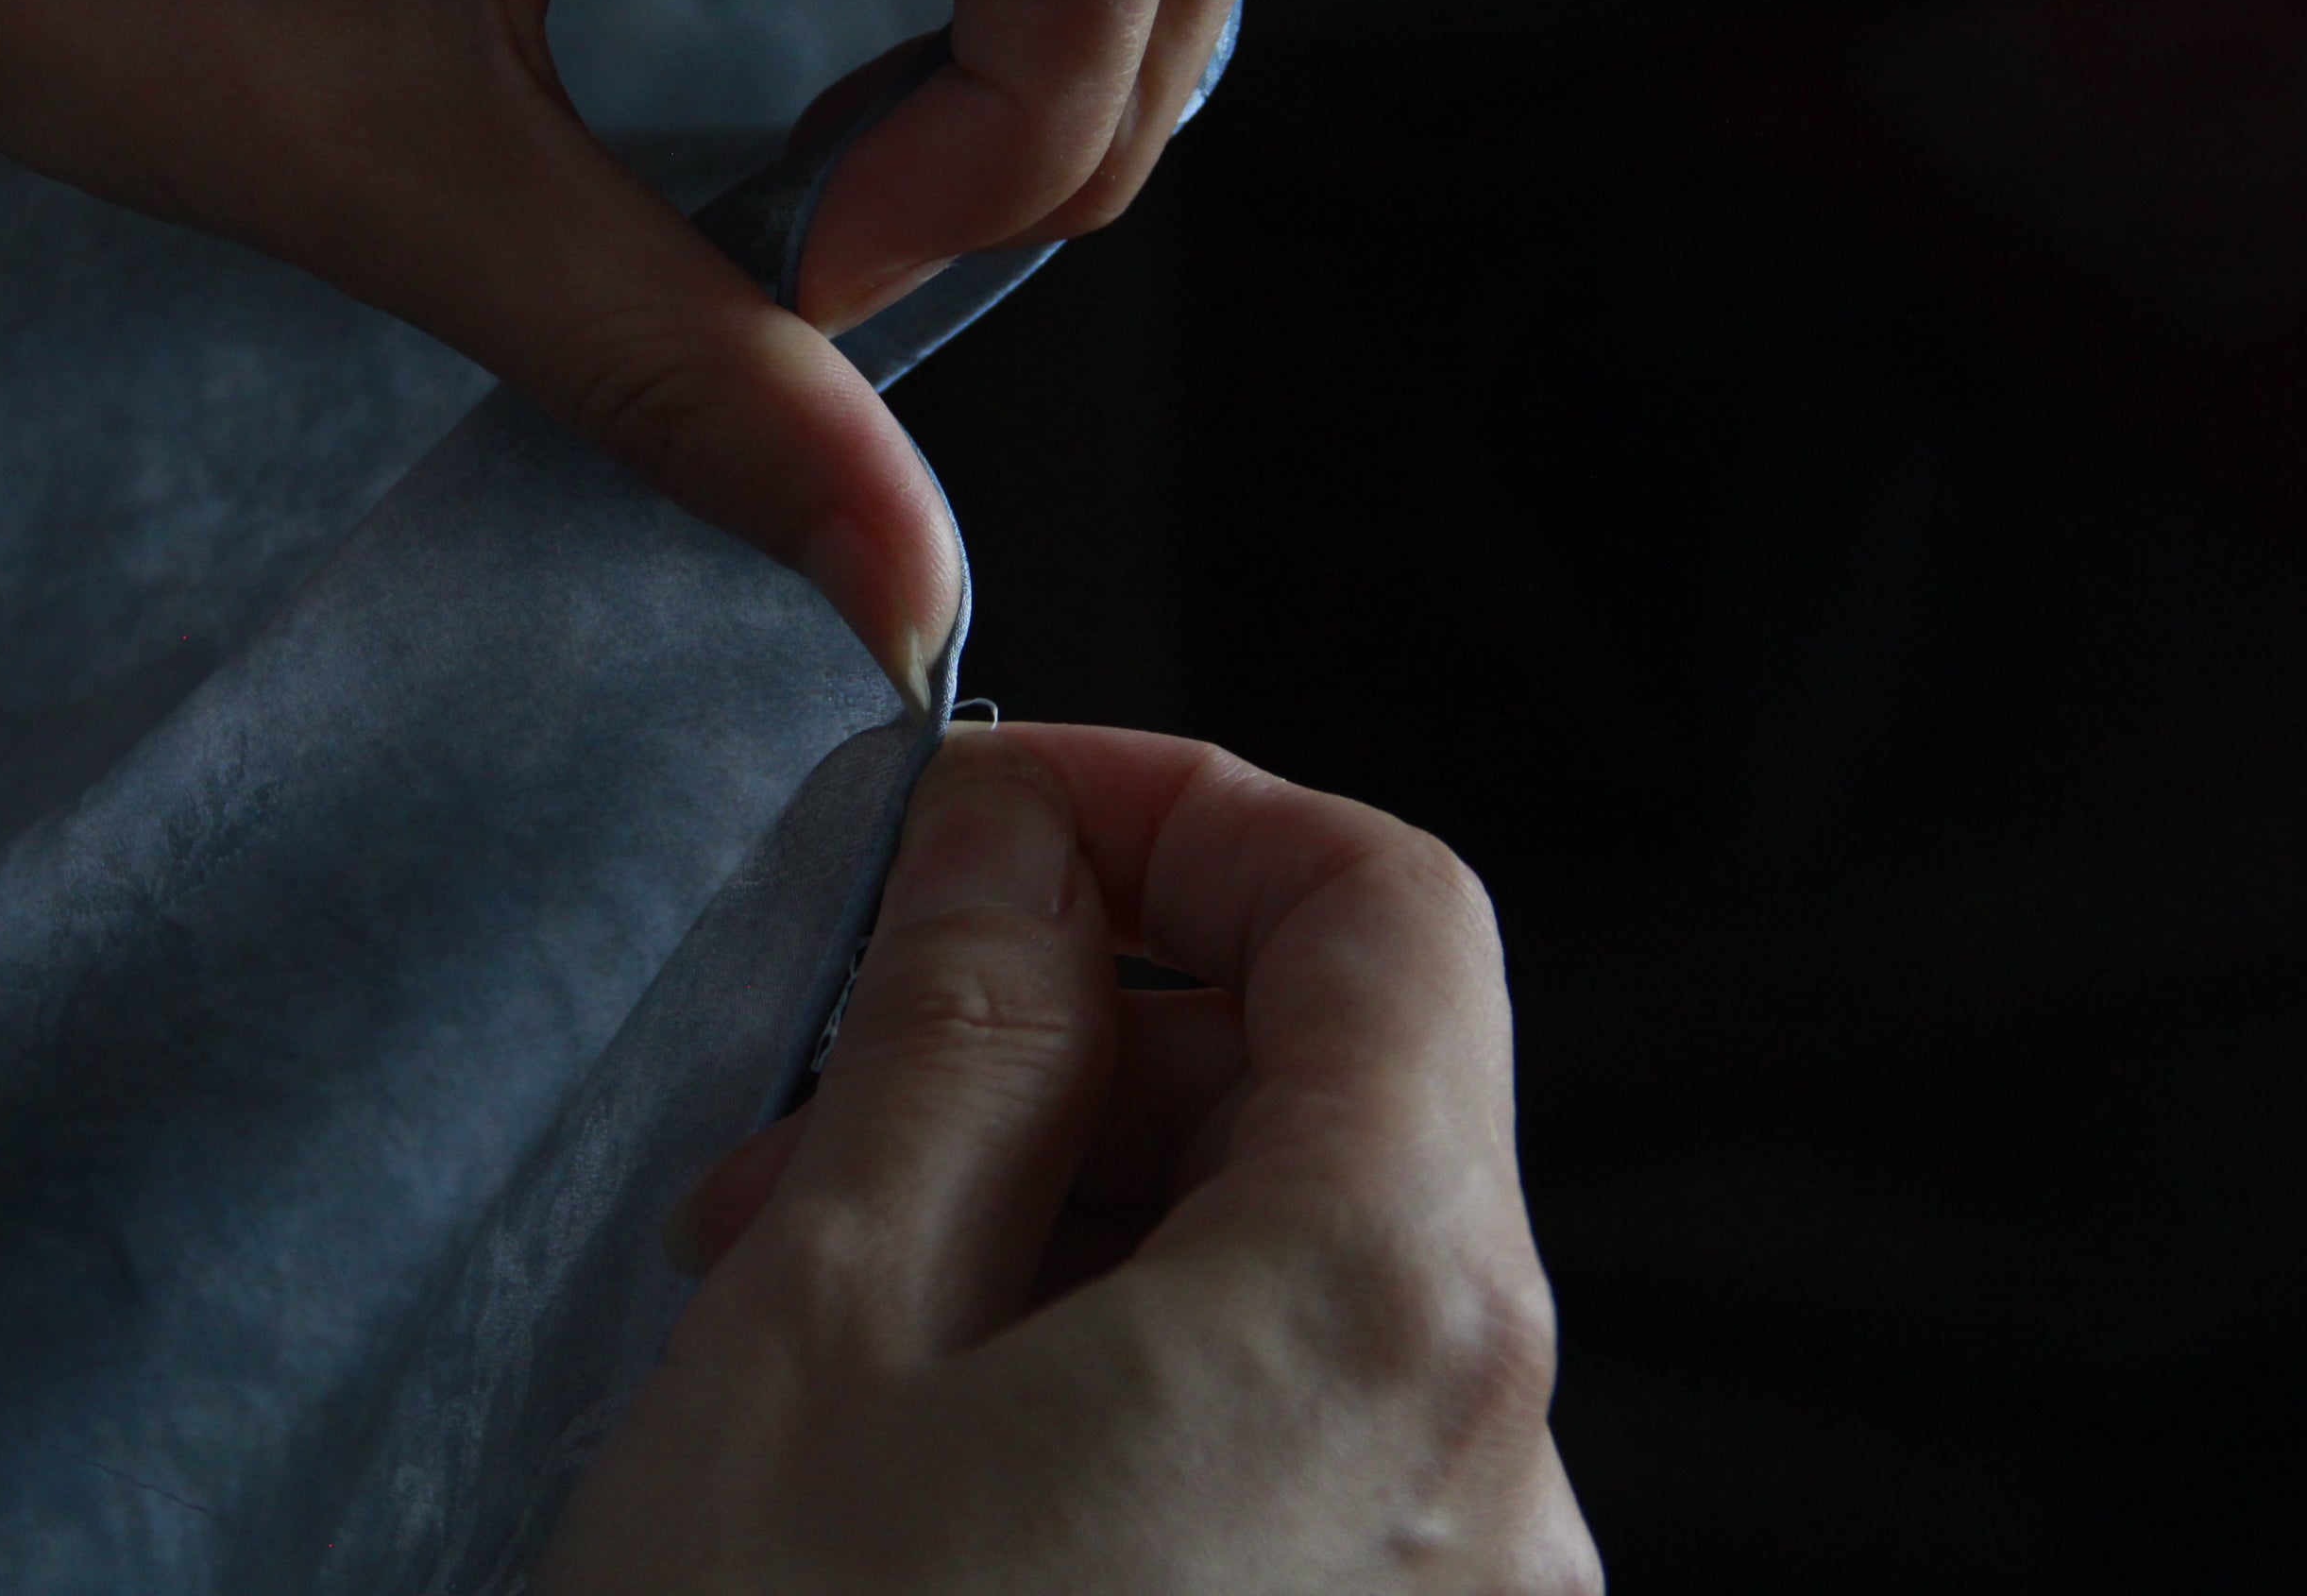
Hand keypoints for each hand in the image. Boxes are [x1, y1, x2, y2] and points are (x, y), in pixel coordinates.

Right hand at [542, 725, 1597, 1593]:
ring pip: (1295, 1299)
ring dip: (1064, 1234)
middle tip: (812, 1111)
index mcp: (1392, 1325)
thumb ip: (956, 1037)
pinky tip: (906, 1469)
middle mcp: (1500, 1495)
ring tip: (806, 1314)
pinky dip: (1114, 1395)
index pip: (1391, 912)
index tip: (995, 816)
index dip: (1186, 812)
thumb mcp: (820, 1335)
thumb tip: (1021, 850)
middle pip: (1345, 1109)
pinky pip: (1288, 1472)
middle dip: (1081, 1049)